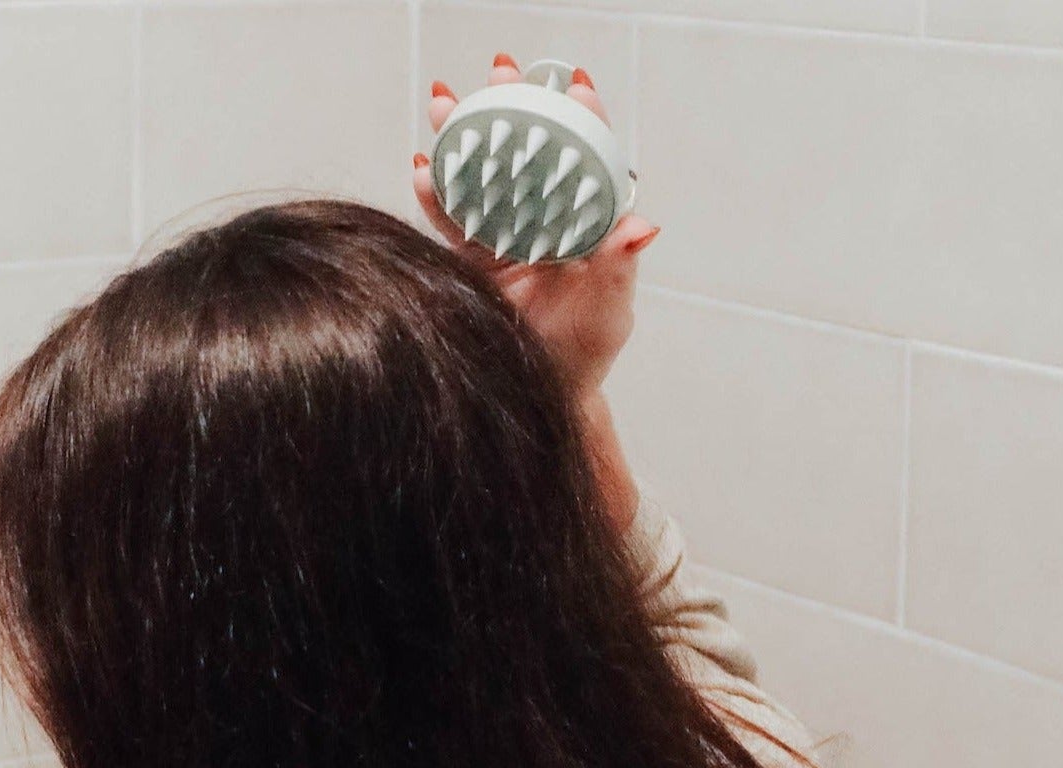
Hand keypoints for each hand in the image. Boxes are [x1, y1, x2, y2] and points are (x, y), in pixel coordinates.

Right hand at [412, 54, 659, 400]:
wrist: (539, 401)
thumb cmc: (583, 357)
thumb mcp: (609, 314)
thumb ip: (618, 268)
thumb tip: (641, 225)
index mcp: (581, 226)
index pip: (583, 161)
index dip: (581, 120)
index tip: (574, 84)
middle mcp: (540, 224)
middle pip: (524, 156)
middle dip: (510, 110)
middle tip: (497, 70)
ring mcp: (501, 241)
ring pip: (480, 179)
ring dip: (460, 140)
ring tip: (441, 102)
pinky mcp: (465, 264)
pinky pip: (447, 225)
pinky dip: (433, 197)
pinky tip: (421, 170)